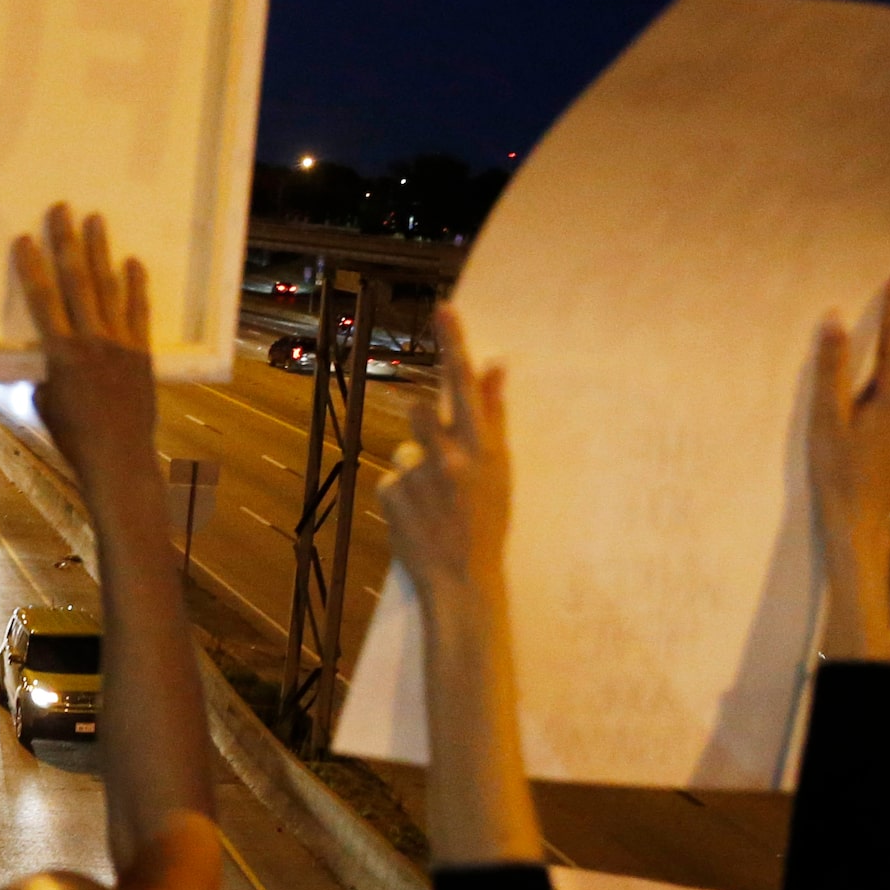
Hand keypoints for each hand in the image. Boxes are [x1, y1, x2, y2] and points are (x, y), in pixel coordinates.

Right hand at [11, 204, 156, 504]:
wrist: (119, 458)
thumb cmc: (74, 437)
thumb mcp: (44, 404)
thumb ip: (43, 374)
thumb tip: (40, 357)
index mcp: (60, 354)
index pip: (42, 300)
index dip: (32, 267)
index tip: (24, 239)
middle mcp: (90, 340)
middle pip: (76, 280)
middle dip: (67, 242)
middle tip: (62, 209)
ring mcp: (119, 343)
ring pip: (108, 287)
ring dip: (101, 251)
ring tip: (97, 220)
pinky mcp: (141, 352)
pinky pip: (139, 311)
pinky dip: (136, 285)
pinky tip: (133, 261)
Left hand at [382, 307, 511, 600]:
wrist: (462, 580)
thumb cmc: (487, 521)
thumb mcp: (500, 469)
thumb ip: (494, 415)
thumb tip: (495, 364)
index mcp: (482, 450)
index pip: (465, 385)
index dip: (454, 345)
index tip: (443, 309)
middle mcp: (449, 458)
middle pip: (421, 410)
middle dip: (425, 422)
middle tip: (435, 455)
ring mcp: (416, 477)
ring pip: (407, 447)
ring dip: (417, 463)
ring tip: (435, 497)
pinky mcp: (389, 493)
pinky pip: (393, 477)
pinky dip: (404, 493)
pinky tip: (419, 517)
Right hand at [808, 268, 889, 659]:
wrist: (861, 523)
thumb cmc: (839, 474)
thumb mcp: (827, 420)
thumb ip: (831, 369)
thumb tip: (833, 320)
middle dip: (881, 331)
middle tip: (871, 294)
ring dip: (873, 368)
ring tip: (848, 362)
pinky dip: (876, 390)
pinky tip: (853, 401)